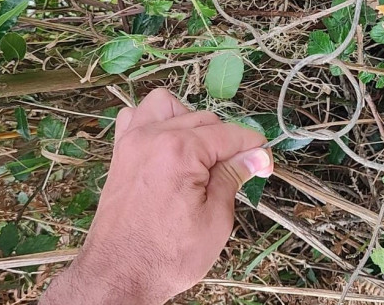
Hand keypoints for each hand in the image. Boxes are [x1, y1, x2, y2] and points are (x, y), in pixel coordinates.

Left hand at [42, 89, 271, 304]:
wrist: (118, 277)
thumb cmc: (166, 257)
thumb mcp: (215, 219)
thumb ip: (233, 177)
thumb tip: (255, 156)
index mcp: (179, 151)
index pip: (230, 135)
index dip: (254, 149)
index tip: (264, 164)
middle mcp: (152, 137)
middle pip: (205, 120)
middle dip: (228, 142)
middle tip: (241, 170)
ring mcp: (132, 143)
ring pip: (170, 107)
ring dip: (191, 122)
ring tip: (202, 154)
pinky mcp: (120, 154)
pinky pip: (138, 117)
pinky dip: (157, 123)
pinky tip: (170, 148)